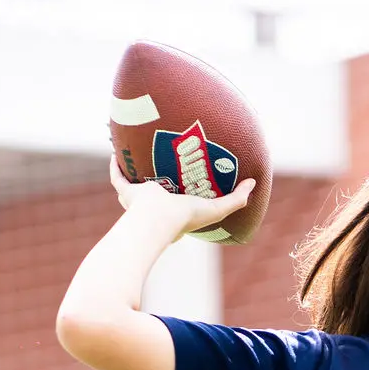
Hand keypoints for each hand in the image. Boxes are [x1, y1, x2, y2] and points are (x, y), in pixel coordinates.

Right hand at [109, 154, 254, 236]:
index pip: (178, 204)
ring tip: (138, 158)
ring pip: (134, 186)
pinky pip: (118, 177)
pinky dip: (115, 166)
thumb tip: (253, 183)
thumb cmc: (186, 216)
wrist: (158, 218)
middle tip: (162, 167)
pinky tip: (115, 152)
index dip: (183, 196)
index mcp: (175, 213)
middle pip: (155, 193)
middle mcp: (155, 208)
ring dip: (135, 173)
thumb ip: (236, 198)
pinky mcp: (127, 191)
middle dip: (157, 183)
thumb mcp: (217, 208)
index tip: (187, 184)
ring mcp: (138, 201)